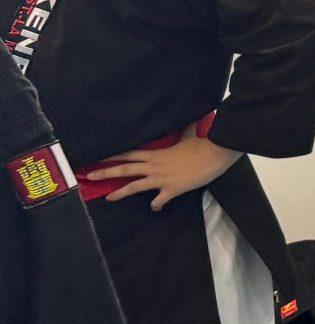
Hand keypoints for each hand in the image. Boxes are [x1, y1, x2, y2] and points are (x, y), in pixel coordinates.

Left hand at [88, 132, 241, 209]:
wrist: (215, 154)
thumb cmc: (203, 145)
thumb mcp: (190, 134)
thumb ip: (185, 128)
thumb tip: (190, 115)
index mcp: (156, 154)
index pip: (128, 154)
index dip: (112, 156)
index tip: (97, 157)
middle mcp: (154, 166)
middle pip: (124, 170)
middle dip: (105, 172)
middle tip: (89, 176)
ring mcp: (161, 179)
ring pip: (134, 187)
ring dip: (119, 193)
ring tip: (108, 198)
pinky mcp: (171, 190)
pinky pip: (158, 200)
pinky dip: (156, 205)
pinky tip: (155, 208)